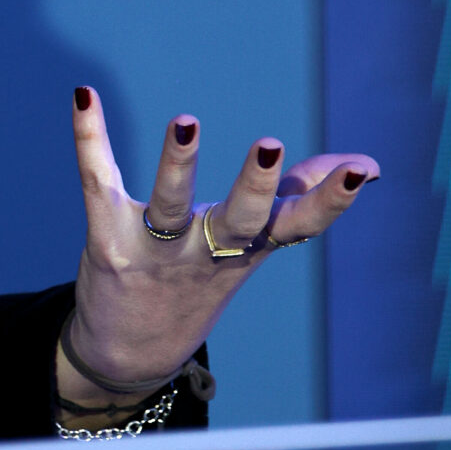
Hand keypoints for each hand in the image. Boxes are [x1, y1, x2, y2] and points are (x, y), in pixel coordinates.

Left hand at [59, 86, 378, 408]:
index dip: (328, 202)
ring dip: (178, 163)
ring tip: (185, 122)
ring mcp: (155, 249)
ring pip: (169, 206)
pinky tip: (84, 96)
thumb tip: (366, 167)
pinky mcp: (107, 238)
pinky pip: (97, 181)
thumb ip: (300, 200)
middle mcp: (204, 252)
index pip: (296, 227)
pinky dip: (90, 136)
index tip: (358, 172)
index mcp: (246, 250)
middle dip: (256, 187)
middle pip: (237, 220)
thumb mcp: (252, 247)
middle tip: (270, 146)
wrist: (128, 354)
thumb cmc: (197, 284)